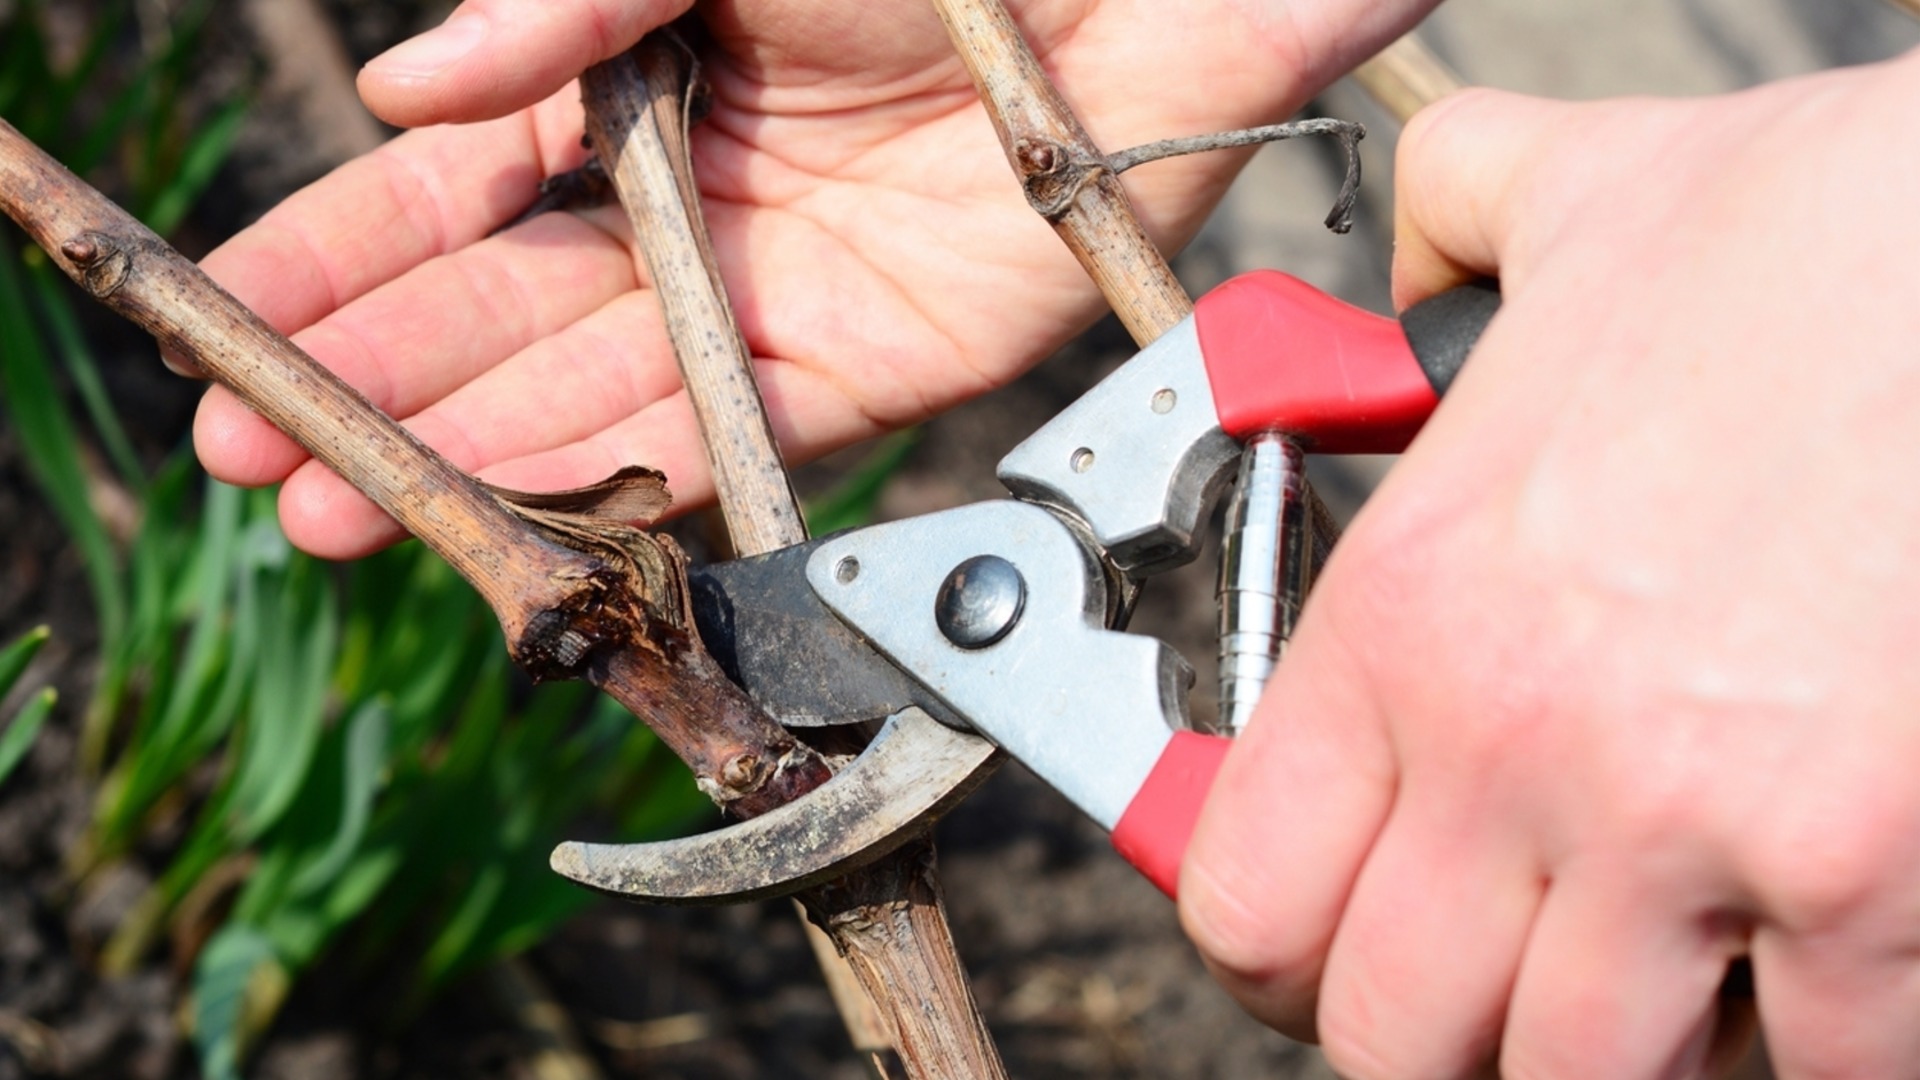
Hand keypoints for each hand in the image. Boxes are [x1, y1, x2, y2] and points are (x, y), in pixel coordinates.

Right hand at [192, 0, 1431, 557]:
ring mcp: (777, 292)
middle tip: (257, 458)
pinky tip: (517, 503)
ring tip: (341, 513)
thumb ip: (560, 12)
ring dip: (473, 453)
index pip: (454, 196)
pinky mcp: (878, 361)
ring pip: (597, 394)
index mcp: (637, 88)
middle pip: (506, 315)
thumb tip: (402, 91)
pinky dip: (626, 468)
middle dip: (377, 383)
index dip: (339, 262)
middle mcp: (692, 205)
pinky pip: (729, 429)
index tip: (228, 324)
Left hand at [1182, 51, 1919, 1077]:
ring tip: (1645, 971)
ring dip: (1604, 1049)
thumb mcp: (1558, 200)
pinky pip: (1812, 1069)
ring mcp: (1696, 831)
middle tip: (1483, 974)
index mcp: (1413, 615)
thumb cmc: (1817, 234)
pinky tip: (1803, 960)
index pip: (1248, 895)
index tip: (1307, 936)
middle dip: (1432, 1027)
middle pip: (1392, 1035)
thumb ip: (1436, 240)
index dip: (1268, 947)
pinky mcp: (1871, 881)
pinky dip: (1804, 1046)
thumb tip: (1403, 284)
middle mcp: (1522, 745)